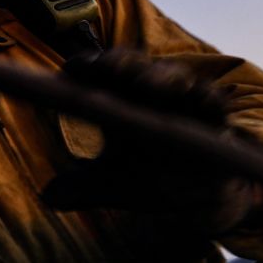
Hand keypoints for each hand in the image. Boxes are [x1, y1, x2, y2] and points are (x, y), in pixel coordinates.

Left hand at [43, 49, 254, 235]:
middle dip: (120, 64)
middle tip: (107, 68)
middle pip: (132, 68)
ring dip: (162, 78)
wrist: (197, 197)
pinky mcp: (214, 115)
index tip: (70, 72)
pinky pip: (213, 101)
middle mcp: (149, 91)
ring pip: (172, 78)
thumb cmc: (148, 178)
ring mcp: (183, 99)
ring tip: (149, 85)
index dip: (85, 68)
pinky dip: (208, 100)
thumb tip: (48, 198)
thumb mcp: (113, 185)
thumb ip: (83, 188)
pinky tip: (203, 101)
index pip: (98, 75)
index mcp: (119, 99)